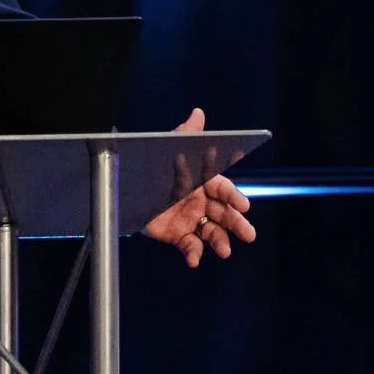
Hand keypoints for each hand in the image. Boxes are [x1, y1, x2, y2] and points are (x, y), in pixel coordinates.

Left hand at [142, 107, 256, 267]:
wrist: (124, 189)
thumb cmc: (152, 167)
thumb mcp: (168, 151)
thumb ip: (185, 135)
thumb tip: (197, 113)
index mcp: (202, 181)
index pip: (223, 189)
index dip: (234, 197)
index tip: (244, 205)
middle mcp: (200, 201)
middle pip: (224, 214)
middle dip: (237, 224)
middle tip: (249, 234)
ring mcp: (190, 219)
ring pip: (211, 233)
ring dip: (220, 242)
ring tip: (225, 251)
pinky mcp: (177, 235)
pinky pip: (189, 246)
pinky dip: (193, 254)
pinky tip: (194, 261)